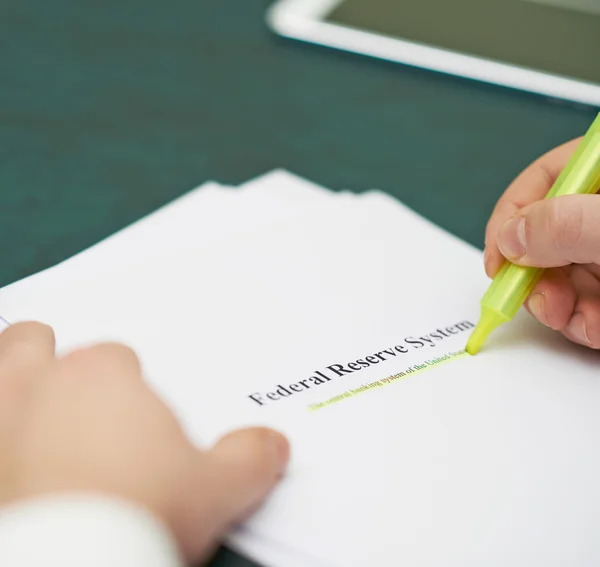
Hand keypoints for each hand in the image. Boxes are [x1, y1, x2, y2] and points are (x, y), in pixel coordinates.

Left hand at [0, 322, 288, 562]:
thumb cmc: (140, 513)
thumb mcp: (216, 489)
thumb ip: (250, 458)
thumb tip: (275, 446)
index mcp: (103, 377)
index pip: (113, 357)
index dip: (125, 385)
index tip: (134, 422)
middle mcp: (39, 385)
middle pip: (30, 340)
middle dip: (41, 356)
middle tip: (63, 398)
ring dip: (6, 383)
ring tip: (24, 414)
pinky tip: (15, 472)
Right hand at [484, 137, 599, 348]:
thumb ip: (565, 225)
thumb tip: (511, 238)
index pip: (545, 179)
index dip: (511, 218)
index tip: (498, 259)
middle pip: (547, 235)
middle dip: (534, 275)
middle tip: (531, 296)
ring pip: (563, 275)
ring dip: (557, 306)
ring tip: (570, 318)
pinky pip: (587, 302)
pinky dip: (583, 321)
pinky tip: (593, 328)